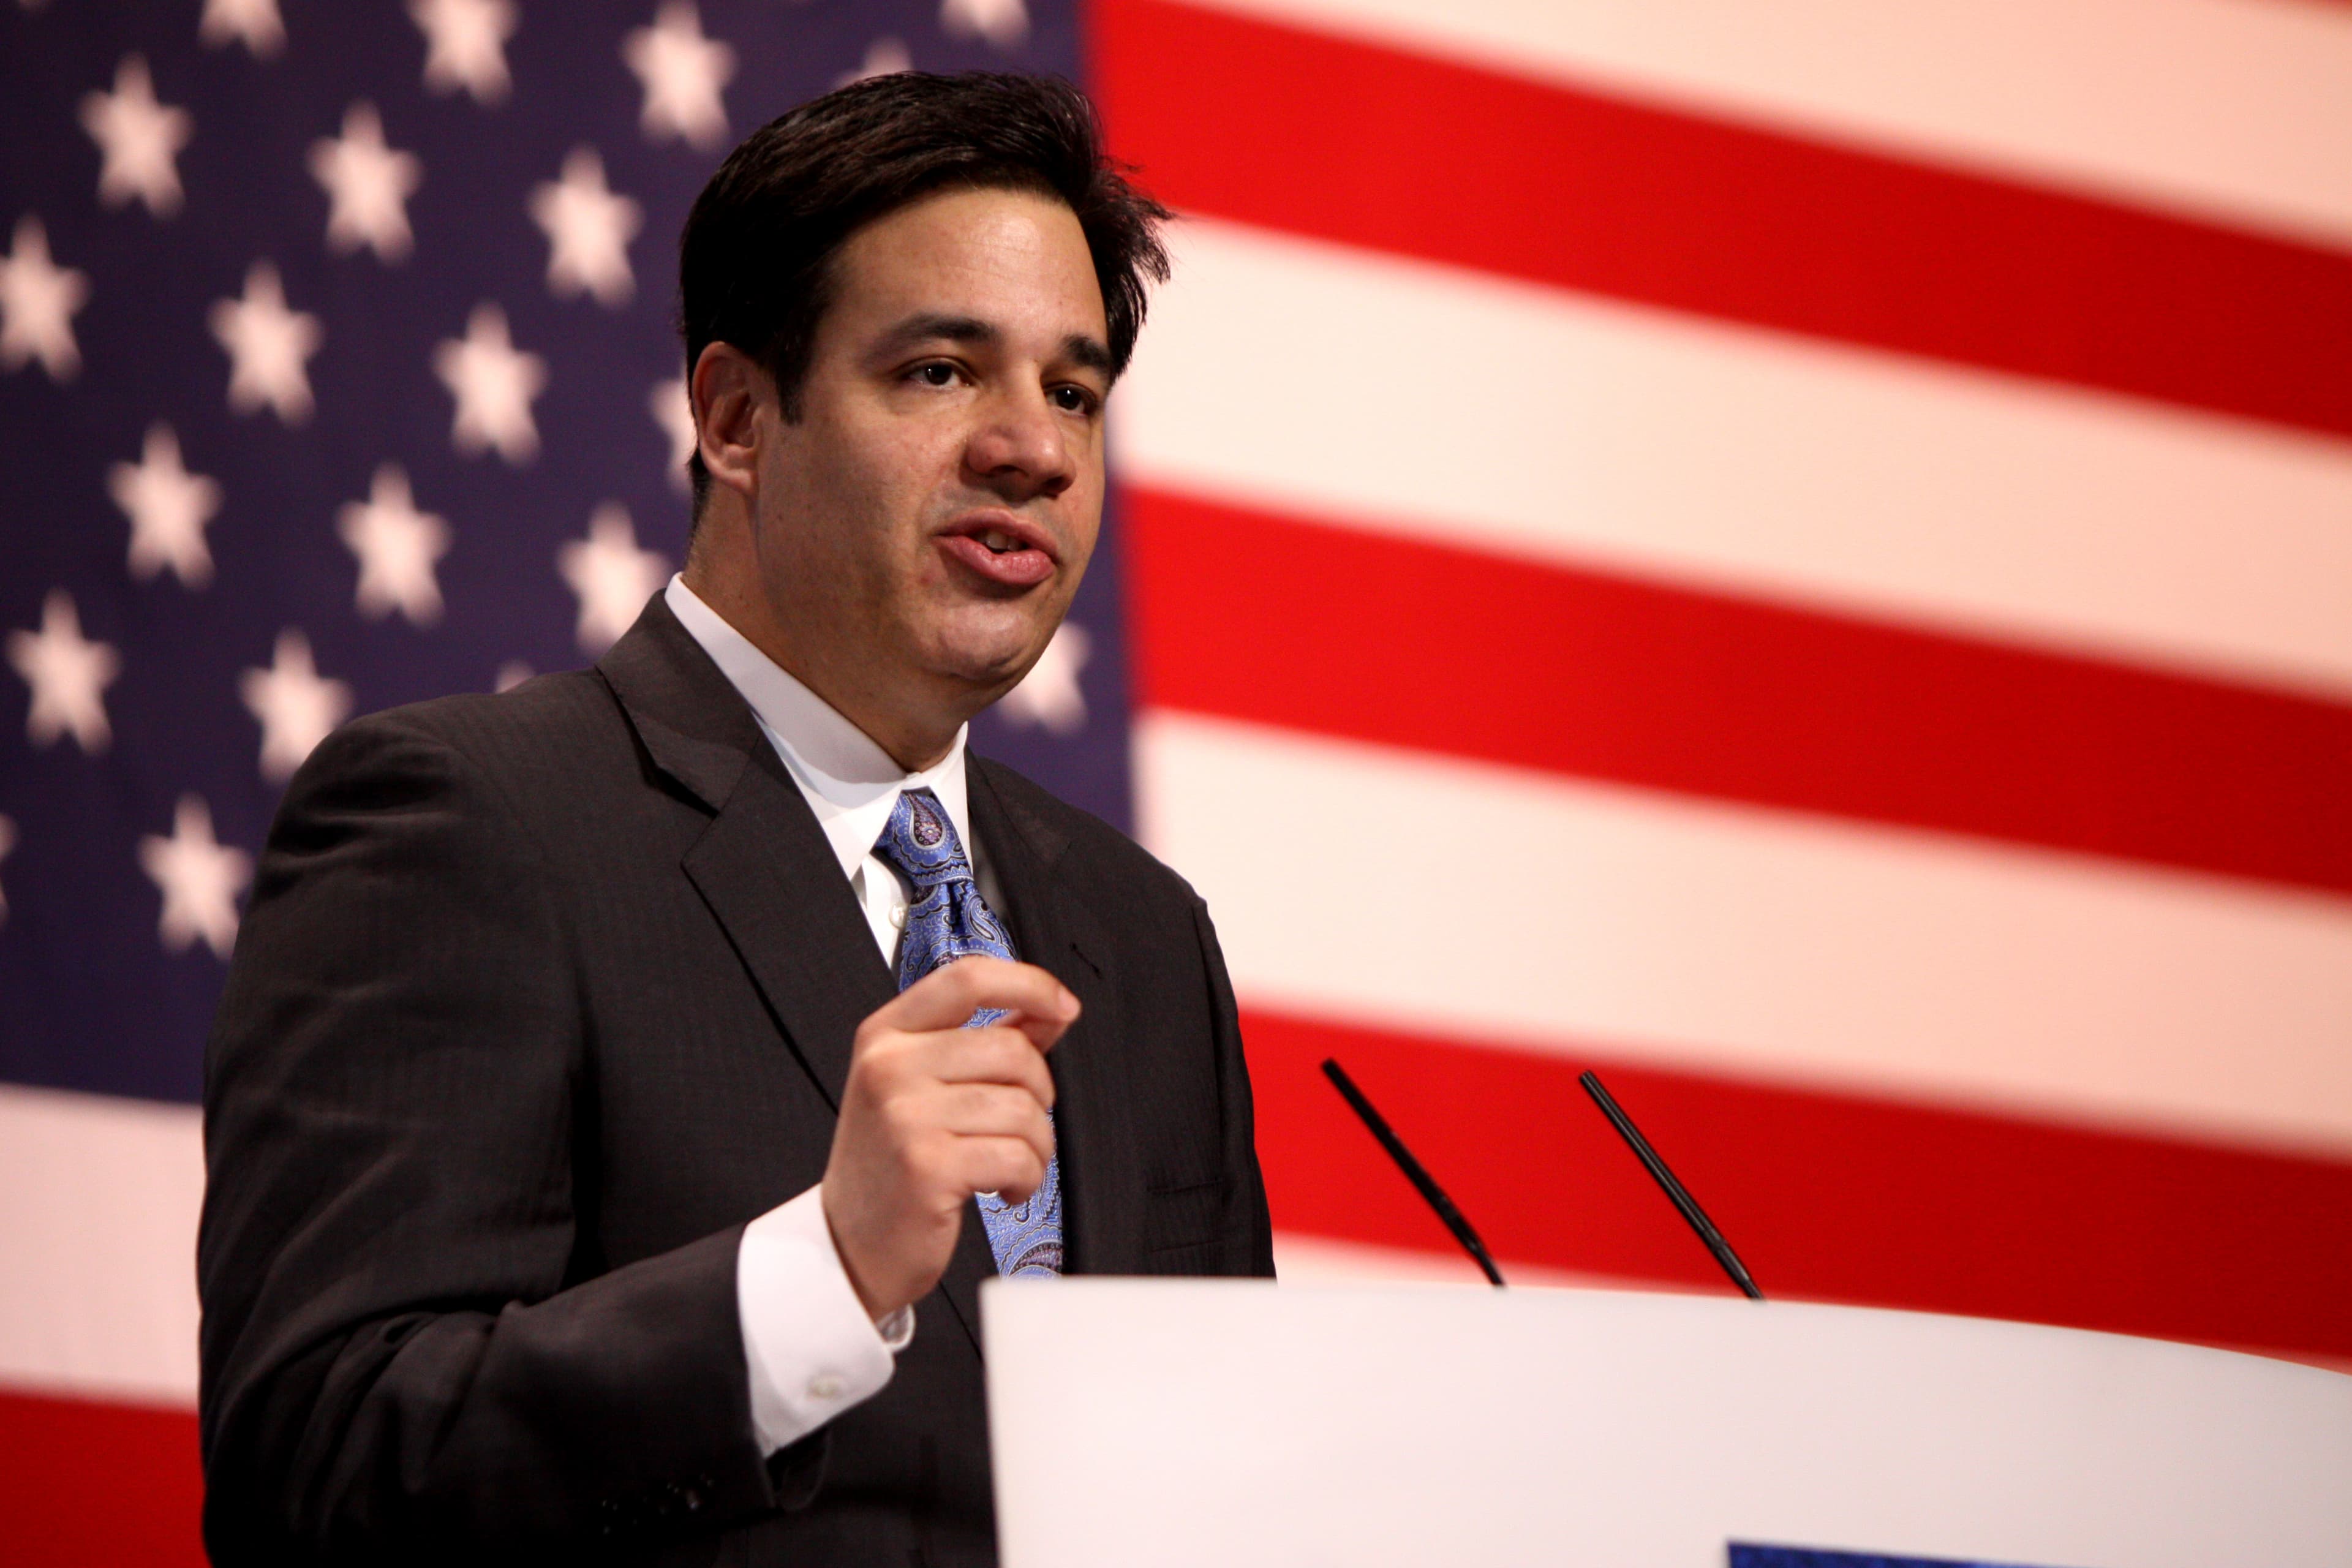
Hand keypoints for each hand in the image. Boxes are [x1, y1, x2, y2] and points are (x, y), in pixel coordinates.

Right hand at [821, 957, 1077, 1320]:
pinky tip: (1004, 1188)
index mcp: (886, 1034)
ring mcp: (905, 1115)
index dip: (1029, 983)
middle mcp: (889, 1066)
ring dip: (1035, 1146)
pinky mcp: (927, 1166)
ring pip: (1022, 1108)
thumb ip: (986, 1039)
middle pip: (1012, 1050)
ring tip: (1006, 1164)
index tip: (1065, 1005)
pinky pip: (1017, 1156)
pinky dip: (1027, 1178)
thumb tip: (1051, 1008)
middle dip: (1038, 1093)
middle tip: (1020, 1125)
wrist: (849, 1243)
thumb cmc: (892, 1161)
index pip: (967, 978)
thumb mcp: (922, 1085)